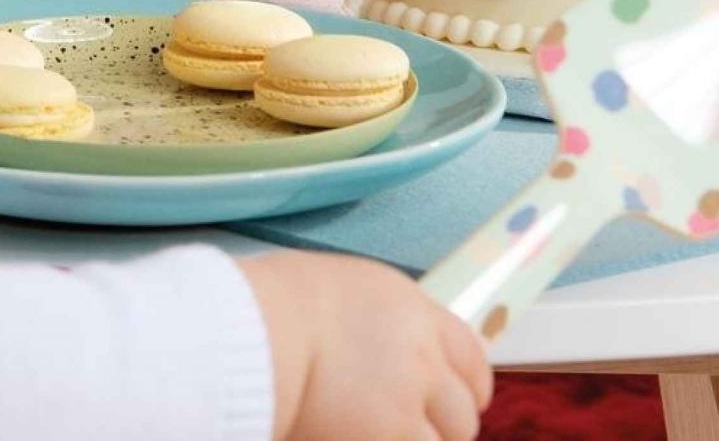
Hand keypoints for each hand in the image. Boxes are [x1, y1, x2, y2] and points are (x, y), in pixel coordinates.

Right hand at [243, 252, 491, 440]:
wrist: (247, 338)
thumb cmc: (264, 309)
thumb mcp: (336, 293)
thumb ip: (374, 327)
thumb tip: (380, 356)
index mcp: (410, 310)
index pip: (471, 355)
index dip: (468, 386)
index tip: (461, 401)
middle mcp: (420, 358)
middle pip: (463, 411)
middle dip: (443, 427)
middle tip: (410, 431)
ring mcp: (406, 407)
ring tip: (380, 433)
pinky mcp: (389, 439)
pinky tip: (355, 437)